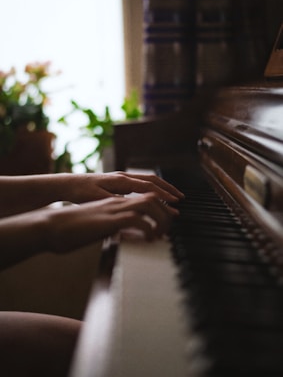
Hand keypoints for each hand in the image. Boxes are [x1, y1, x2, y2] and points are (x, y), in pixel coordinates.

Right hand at [45, 192, 178, 252]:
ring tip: (163, 233)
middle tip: (173, 223)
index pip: (143, 194)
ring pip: (148, 203)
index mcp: (114, 201)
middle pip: (151, 195)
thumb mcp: (97, 225)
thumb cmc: (72, 228)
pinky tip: (150, 239)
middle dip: (166, 208)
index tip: (171, 213)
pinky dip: (149, 228)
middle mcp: (116, 200)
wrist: (52, 227)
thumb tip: (124, 235)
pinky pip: (137, 219)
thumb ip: (113, 226)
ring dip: (161, 217)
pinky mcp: (109, 220)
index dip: (160, 201)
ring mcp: (113, 208)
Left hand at [69, 171, 183, 203]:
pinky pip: (141, 182)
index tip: (175, 203)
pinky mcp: (118, 181)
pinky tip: (154, 195)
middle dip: (168, 188)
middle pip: (152, 180)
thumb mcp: (97, 199)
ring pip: (147, 179)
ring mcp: (122, 178)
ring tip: (172, 195)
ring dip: (162, 187)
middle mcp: (124, 177)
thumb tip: (135, 205)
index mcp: (121, 181)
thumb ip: (117, 201)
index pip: (148, 186)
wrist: (68, 184)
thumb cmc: (81, 193)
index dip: (163, 195)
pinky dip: (153, 188)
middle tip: (181, 198)